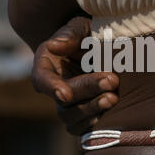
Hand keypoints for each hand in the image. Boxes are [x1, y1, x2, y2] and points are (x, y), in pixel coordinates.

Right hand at [31, 17, 118, 134]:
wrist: (102, 46)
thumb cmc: (87, 32)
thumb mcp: (80, 26)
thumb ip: (71, 35)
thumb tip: (55, 45)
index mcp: (46, 65)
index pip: (41, 79)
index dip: (52, 87)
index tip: (65, 94)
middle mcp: (54, 87)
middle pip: (63, 99)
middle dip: (87, 90)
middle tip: (112, 80)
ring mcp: (67, 104)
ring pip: (71, 117)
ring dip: (92, 109)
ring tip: (113, 98)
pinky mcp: (82, 114)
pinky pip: (81, 128)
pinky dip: (93, 124)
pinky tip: (110, 114)